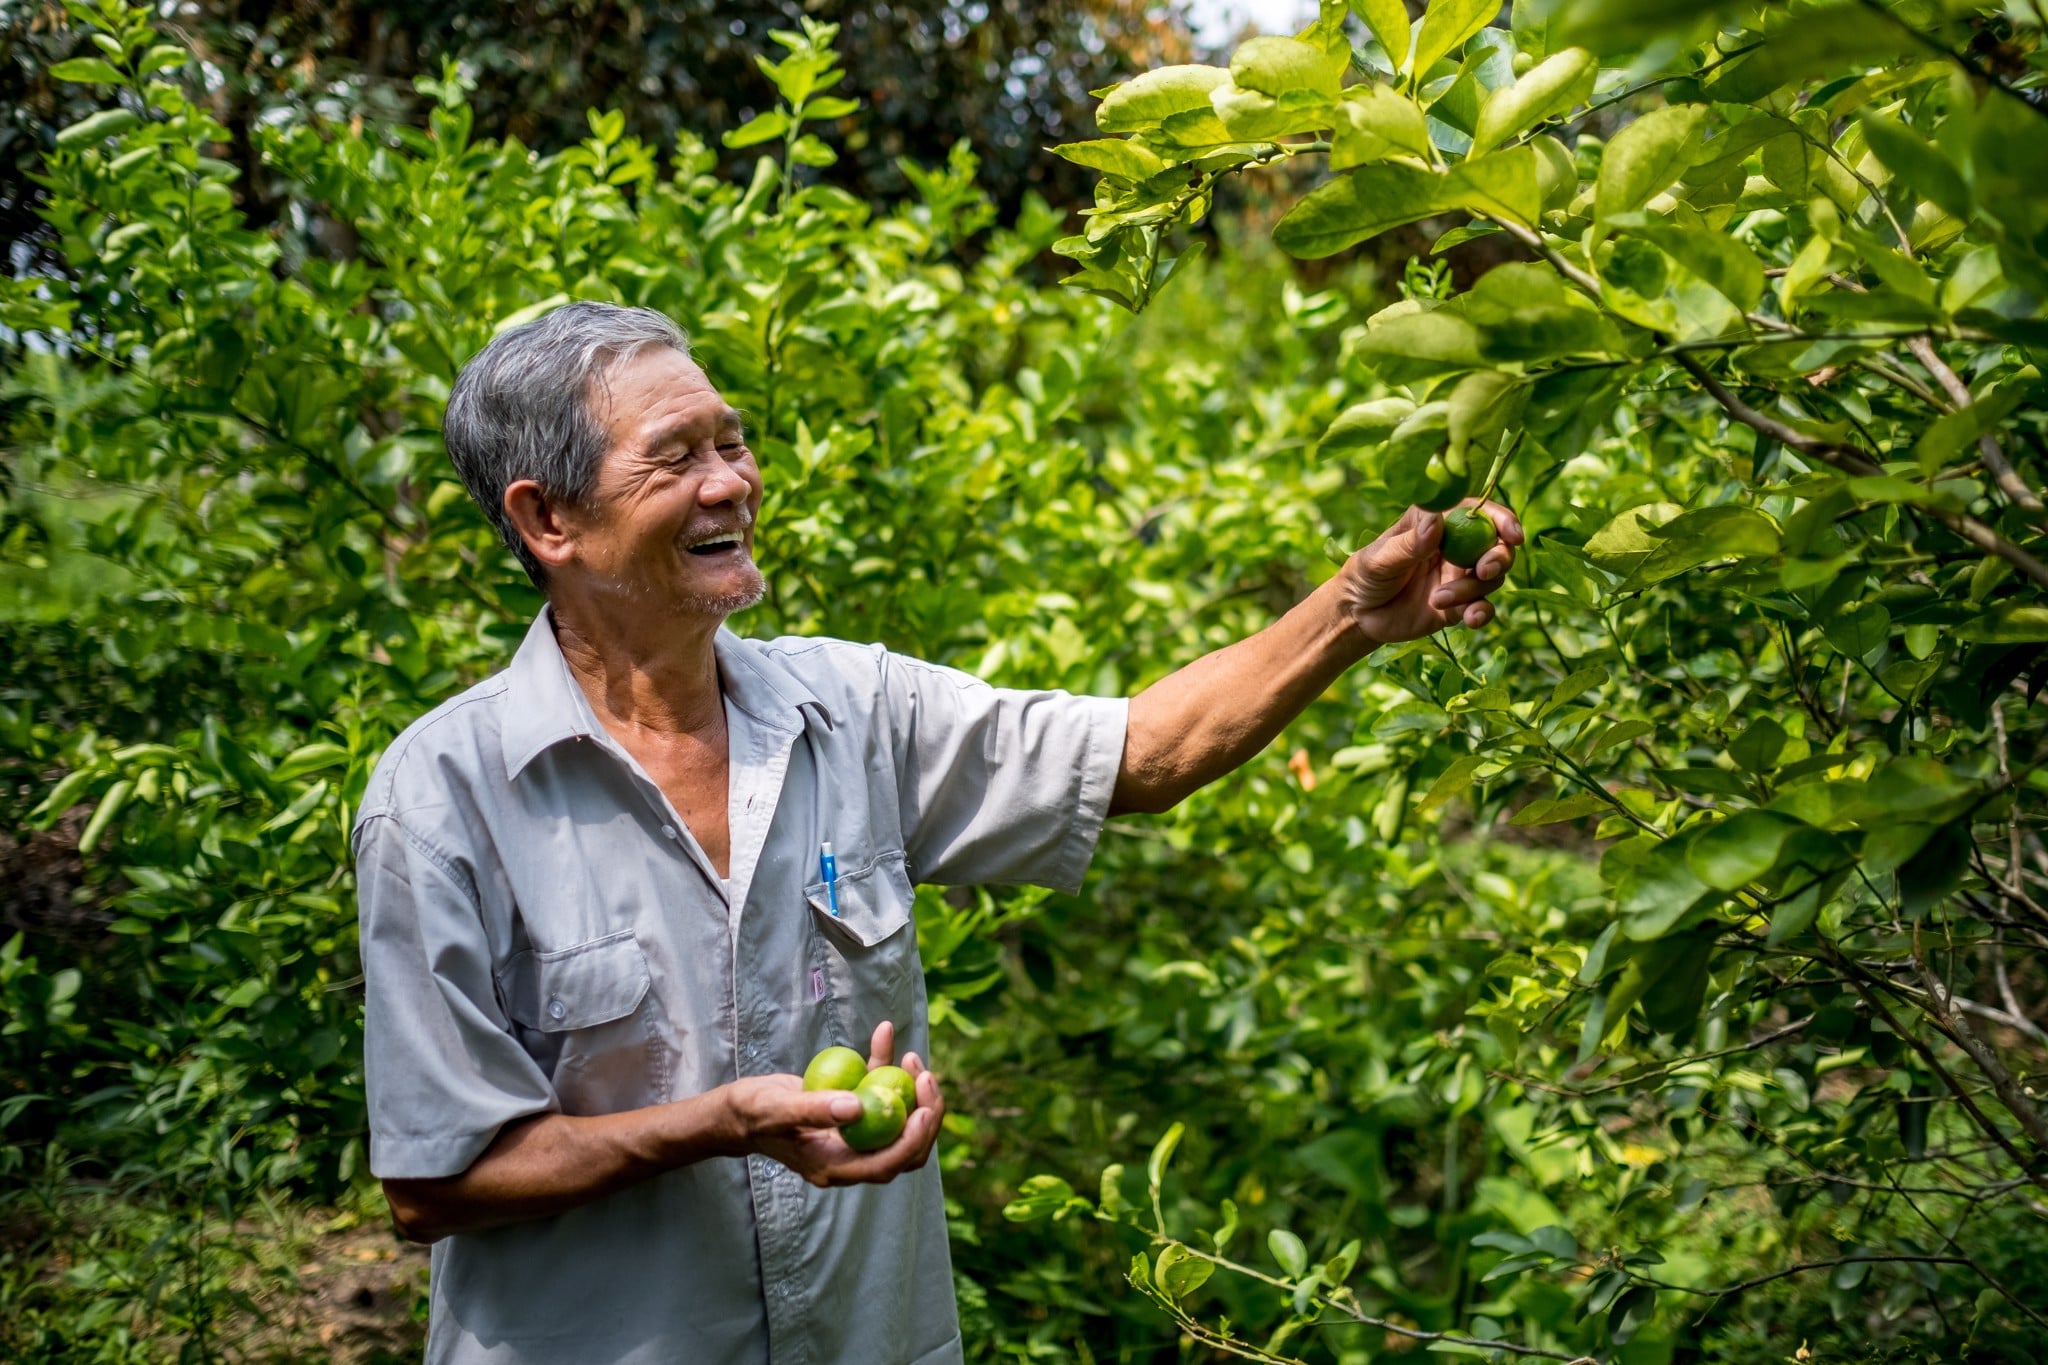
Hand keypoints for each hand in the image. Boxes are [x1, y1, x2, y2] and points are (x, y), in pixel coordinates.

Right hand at [721, 1020, 945, 1188]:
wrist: (739, 1109)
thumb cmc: (752, 1111)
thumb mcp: (776, 1108)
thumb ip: (812, 1110)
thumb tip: (857, 1107)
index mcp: (834, 1166)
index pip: (885, 1164)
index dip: (911, 1140)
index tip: (923, 1108)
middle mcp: (850, 1156)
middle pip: (904, 1148)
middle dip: (924, 1115)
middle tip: (926, 1076)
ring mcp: (853, 1136)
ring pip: (899, 1122)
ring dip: (912, 1092)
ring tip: (910, 1056)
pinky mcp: (853, 1113)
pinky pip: (878, 1093)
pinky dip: (885, 1066)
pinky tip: (884, 1033)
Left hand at [1334, 501, 1522, 645]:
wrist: (1358, 615)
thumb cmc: (1364, 574)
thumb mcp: (1379, 558)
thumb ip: (1409, 543)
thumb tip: (1437, 521)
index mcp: (1437, 523)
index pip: (1477, 512)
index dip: (1500, 519)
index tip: (1512, 534)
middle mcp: (1455, 547)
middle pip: (1495, 545)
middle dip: (1498, 557)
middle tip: (1483, 570)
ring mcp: (1458, 576)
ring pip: (1490, 578)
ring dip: (1473, 589)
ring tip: (1438, 598)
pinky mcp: (1458, 605)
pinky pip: (1482, 607)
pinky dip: (1482, 612)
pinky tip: (1471, 618)